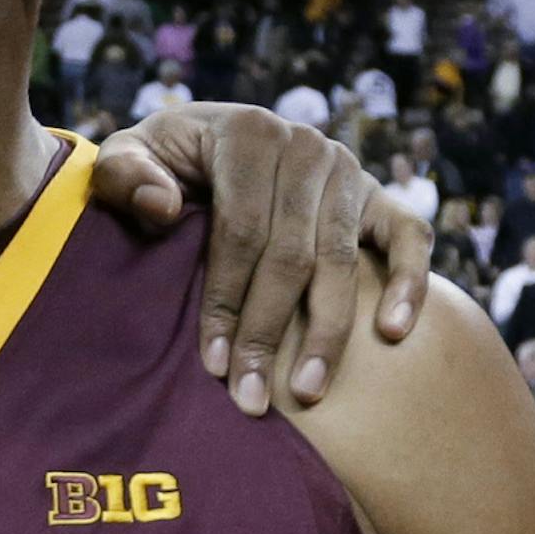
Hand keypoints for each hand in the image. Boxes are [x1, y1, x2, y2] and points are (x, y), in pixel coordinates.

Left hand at [91, 106, 432, 414]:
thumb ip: (125, 175)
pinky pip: (409, 236)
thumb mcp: (127, 158)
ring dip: (327, 333)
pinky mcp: (378, 194)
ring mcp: (347, 170)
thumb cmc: (161, 165)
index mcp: (248, 134)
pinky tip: (393, 333)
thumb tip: (163, 206)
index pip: (241, 232)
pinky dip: (409, 282)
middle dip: (268, 332)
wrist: (207, 140)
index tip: (213, 363)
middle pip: (292, 255)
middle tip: (251, 399)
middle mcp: (305, 147)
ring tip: (307, 391)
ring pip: (341, 260)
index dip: (227, 300)